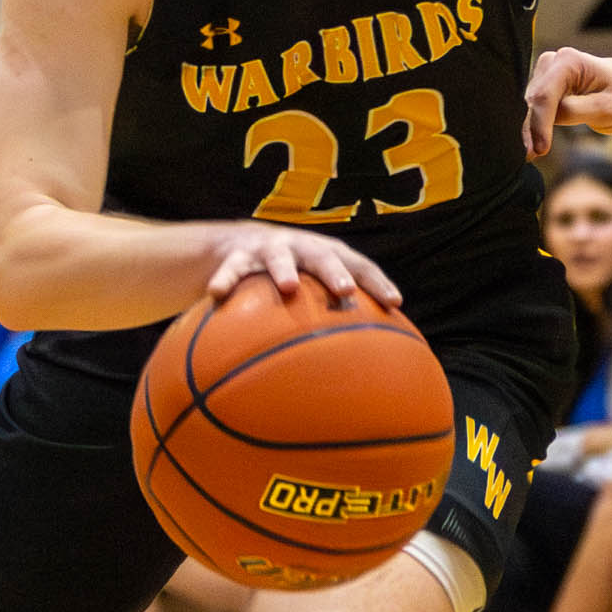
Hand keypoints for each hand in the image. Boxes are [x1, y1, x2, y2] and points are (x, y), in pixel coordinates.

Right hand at [201, 223, 401, 310]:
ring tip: (288, 287)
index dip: (377, 282)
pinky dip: (225, 281)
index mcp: (327, 255)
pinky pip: (231, 270)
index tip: (394, 302)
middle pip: (322, 255)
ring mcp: (269, 250)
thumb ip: (334, 317)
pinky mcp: (237, 256)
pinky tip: (216, 295)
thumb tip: (367, 369)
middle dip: (335, 271)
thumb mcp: (314, 288)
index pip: (359, 265)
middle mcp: (302, 248)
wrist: (242, 242)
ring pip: (277, 257)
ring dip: (284, 269)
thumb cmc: (293, 277)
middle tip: (345, 289)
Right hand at [525, 45, 611, 154]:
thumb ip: (576, 111)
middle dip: (530, 129)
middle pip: (533, 101)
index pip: (545, 96)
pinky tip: (534, 143)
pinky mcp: (542, 84)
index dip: (540, 124)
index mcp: (568, 61)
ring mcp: (544, 72)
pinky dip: (534, 126)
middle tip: (529, 156)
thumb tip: (550, 118)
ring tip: (531, 153)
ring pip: (530, 106)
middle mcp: (551, 61)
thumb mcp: (608, 108)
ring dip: (529, 129)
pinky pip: (533, 109)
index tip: (540, 150)